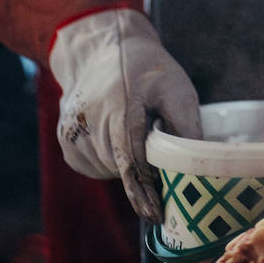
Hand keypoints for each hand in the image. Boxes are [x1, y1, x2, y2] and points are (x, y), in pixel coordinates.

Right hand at [49, 7, 201, 221]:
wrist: (104, 48)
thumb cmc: (147, 69)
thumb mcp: (175, 87)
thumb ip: (186, 126)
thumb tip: (197, 166)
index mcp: (120, 106)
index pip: (132, 161)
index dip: (145, 192)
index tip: (158, 214)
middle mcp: (89, 121)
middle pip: (121, 169)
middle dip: (142, 176)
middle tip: (161, 168)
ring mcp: (72, 132)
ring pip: (107, 170)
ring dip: (127, 166)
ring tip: (136, 133)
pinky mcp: (66, 140)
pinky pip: (94, 165)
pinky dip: (110, 161)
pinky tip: (117, 136)